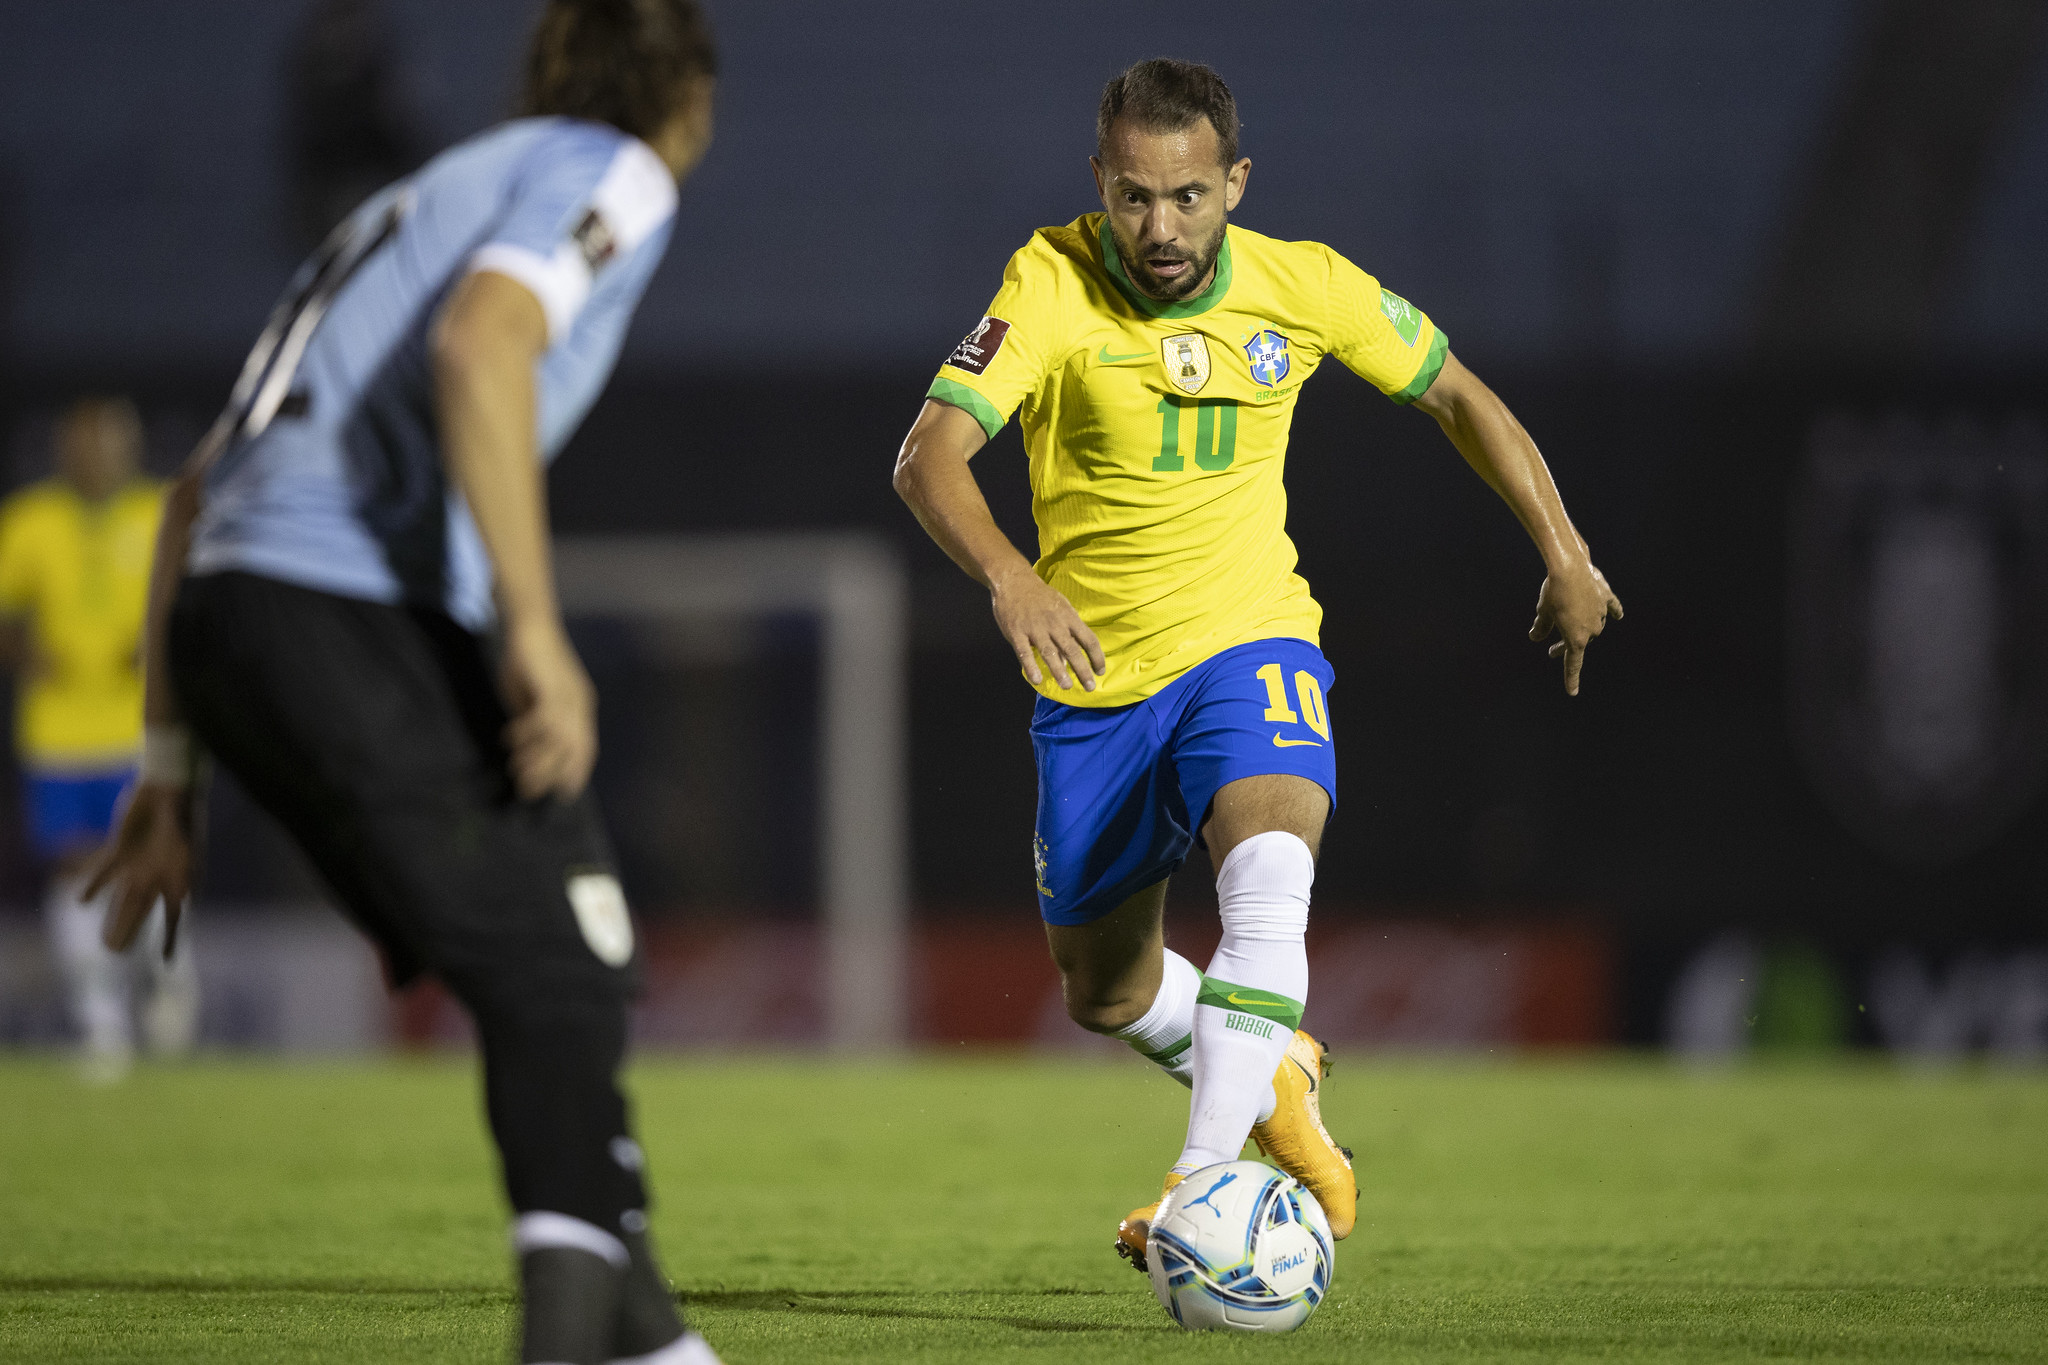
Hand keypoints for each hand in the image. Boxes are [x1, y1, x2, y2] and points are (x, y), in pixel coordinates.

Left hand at [84, 782, 192, 957]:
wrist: (168, 786)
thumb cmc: (182, 808)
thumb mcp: (185, 836)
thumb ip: (182, 862)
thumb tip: (185, 897)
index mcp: (179, 877)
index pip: (174, 915)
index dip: (170, 939)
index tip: (166, 962)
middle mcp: (159, 876)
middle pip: (141, 910)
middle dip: (129, 931)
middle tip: (114, 952)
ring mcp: (139, 865)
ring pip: (123, 898)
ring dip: (114, 918)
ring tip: (105, 942)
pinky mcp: (121, 850)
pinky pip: (105, 872)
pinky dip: (94, 886)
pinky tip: (82, 901)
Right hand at [499, 616, 596, 800]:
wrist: (528, 625)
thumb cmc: (527, 663)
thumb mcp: (530, 701)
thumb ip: (534, 725)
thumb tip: (528, 753)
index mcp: (580, 709)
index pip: (585, 749)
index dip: (575, 773)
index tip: (562, 795)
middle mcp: (580, 704)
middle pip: (574, 750)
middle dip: (550, 775)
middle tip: (526, 789)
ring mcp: (569, 695)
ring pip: (560, 740)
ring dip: (537, 759)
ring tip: (515, 768)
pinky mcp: (552, 686)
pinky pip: (545, 720)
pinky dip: (528, 734)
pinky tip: (510, 738)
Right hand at [990, 566, 1105, 691]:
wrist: (1014, 580)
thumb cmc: (1040, 597)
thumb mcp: (1059, 608)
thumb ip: (1066, 632)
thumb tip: (1069, 660)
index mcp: (1068, 617)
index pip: (1088, 639)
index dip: (1097, 657)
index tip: (1100, 671)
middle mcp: (1054, 623)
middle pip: (1072, 650)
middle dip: (1082, 670)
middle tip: (1090, 687)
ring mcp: (1035, 628)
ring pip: (1050, 653)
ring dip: (1059, 671)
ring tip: (1067, 686)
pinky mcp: (1016, 632)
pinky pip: (1024, 652)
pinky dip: (1031, 667)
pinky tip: (1037, 680)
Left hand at [1530, 561, 1623, 695]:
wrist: (1570, 567)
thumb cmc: (1554, 592)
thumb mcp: (1543, 612)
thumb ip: (1541, 627)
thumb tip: (1536, 637)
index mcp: (1577, 638)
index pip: (1573, 663)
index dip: (1571, 679)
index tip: (1573, 692)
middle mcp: (1593, 629)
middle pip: (1580, 643)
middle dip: (1565, 647)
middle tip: (1552, 651)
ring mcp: (1601, 613)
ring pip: (1593, 625)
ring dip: (1582, 626)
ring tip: (1567, 620)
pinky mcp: (1606, 598)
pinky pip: (1611, 608)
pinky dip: (1612, 611)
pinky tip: (1618, 615)